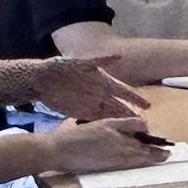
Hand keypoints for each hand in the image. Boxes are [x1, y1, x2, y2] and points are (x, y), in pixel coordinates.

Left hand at [9, 57, 144, 123]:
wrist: (40, 78)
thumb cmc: (61, 67)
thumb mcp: (81, 61)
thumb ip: (100, 60)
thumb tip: (119, 55)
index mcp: (103, 81)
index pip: (124, 91)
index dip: (135, 98)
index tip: (147, 106)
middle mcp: (100, 93)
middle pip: (119, 105)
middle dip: (130, 114)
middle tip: (142, 125)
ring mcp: (90, 103)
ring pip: (109, 114)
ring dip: (119, 122)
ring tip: (130, 132)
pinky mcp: (79, 112)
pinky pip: (95, 120)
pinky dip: (103, 125)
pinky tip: (110, 132)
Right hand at [43, 117, 169, 175]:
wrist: (55, 150)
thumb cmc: (64, 136)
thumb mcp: (80, 124)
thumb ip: (91, 125)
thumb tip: (97, 128)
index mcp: (107, 123)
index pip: (134, 123)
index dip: (143, 128)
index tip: (147, 133)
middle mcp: (114, 134)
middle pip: (141, 139)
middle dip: (154, 145)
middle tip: (167, 149)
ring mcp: (113, 149)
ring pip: (140, 151)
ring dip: (154, 155)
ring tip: (164, 157)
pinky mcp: (110, 162)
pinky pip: (131, 162)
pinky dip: (143, 162)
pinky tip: (151, 163)